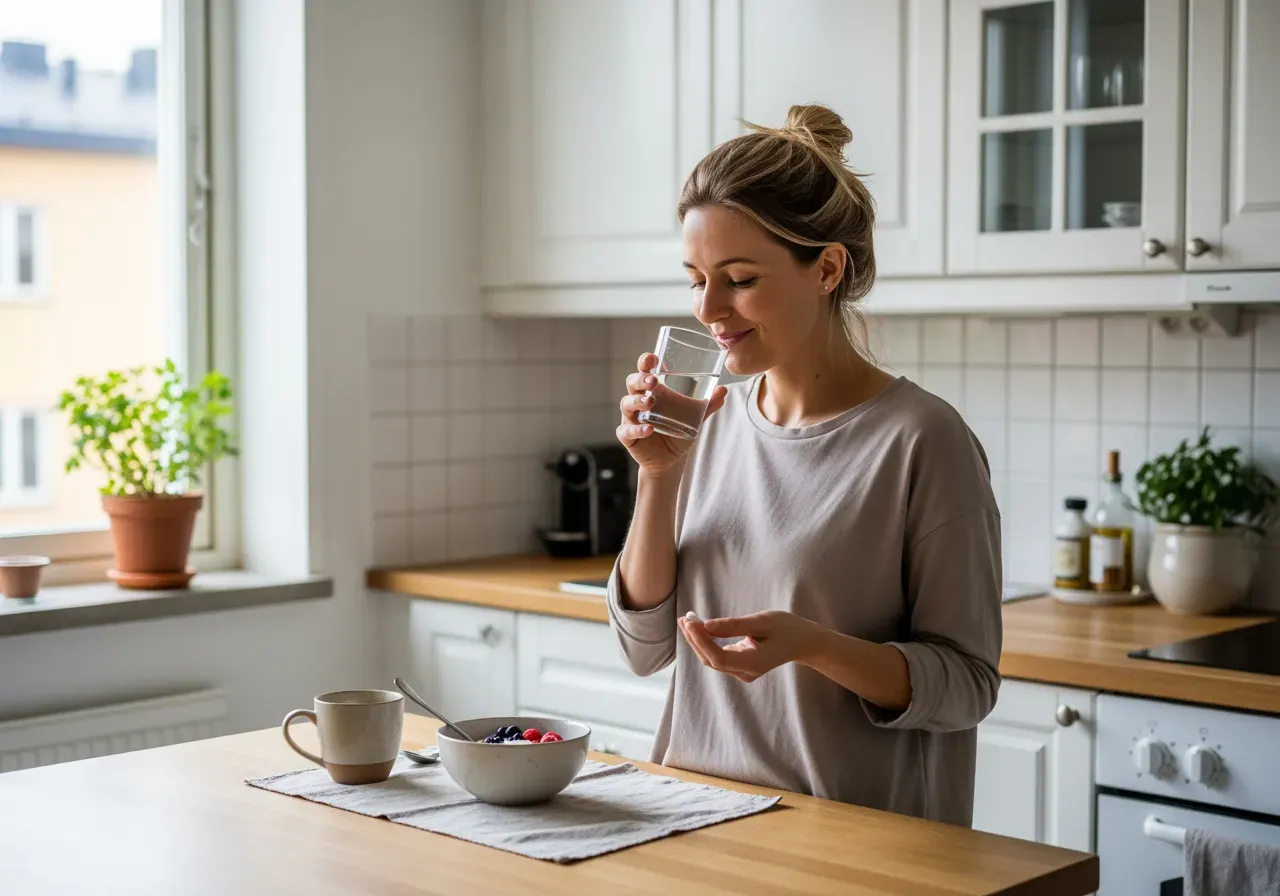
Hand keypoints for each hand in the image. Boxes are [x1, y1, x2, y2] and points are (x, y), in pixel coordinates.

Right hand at [616, 352, 726, 476]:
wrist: (670, 459)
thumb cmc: (677, 431)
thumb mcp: (695, 417)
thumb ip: (708, 405)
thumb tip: (723, 390)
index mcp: (652, 390)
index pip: (645, 371)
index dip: (646, 362)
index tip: (653, 358)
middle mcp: (638, 400)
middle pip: (632, 383)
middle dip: (640, 379)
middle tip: (653, 381)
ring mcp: (631, 418)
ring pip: (627, 403)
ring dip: (637, 401)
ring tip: (650, 402)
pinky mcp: (628, 436)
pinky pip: (627, 430)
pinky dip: (637, 429)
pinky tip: (649, 429)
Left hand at [678, 610, 821, 682]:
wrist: (804, 642)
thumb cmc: (787, 628)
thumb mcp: (763, 621)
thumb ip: (734, 625)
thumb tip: (706, 625)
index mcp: (753, 664)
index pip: (718, 657)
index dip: (700, 641)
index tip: (690, 622)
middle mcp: (746, 672)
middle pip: (711, 660)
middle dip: (695, 640)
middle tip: (684, 618)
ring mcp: (743, 672)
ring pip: (713, 660)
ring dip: (698, 641)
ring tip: (687, 620)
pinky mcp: (741, 667)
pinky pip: (718, 657)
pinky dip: (707, 643)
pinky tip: (699, 628)